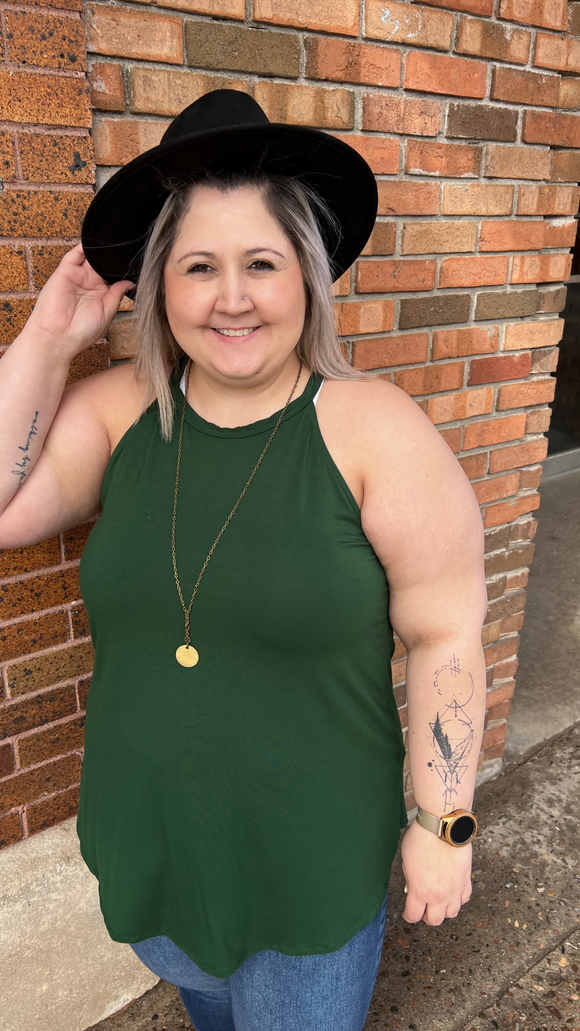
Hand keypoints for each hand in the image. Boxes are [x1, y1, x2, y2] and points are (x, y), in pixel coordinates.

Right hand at [21, 243, 133, 359]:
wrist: (58, 337)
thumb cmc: (81, 332)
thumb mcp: (107, 314)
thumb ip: (117, 296)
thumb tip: (130, 282)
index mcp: (101, 295)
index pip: (113, 276)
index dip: (122, 270)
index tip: (135, 263)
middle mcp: (89, 284)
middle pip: (103, 265)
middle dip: (113, 258)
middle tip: (126, 249)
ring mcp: (77, 277)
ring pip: (90, 257)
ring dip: (100, 250)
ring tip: (113, 244)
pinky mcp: (65, 271)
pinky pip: (74, 254)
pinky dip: (84, 246)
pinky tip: (96, 242)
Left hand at [400, 816, 471, 924]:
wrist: (444, 826)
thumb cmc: (422, 838)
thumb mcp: (406, 859)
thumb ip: (409, 878)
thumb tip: (411, 887)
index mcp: (420, 891)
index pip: (413, 915)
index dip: (409, 916)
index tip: (408, 913)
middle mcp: (439, 895)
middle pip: (435, 920)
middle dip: (427, 917)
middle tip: (423, 909)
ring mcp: (455, 889)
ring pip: (452, 913)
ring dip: (444, 910)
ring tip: (439, 903)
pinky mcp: (466, 880)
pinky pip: (465, 898)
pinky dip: (459, 899)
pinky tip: (453, 893)